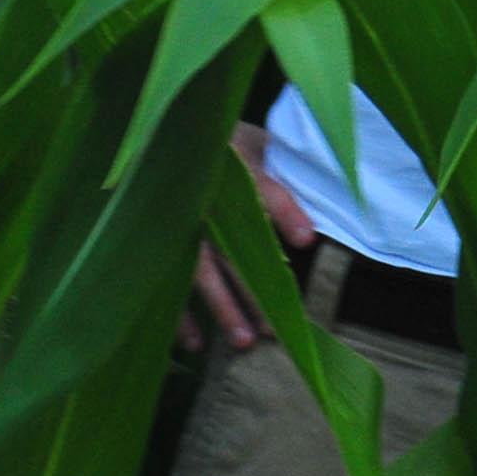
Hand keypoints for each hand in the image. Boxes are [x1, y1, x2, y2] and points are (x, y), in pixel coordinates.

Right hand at [184, 122, 311, 355]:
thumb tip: (313, 220)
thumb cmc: (229, 143)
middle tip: (276, 326)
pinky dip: (180, 313)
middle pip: (231, 245)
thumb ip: (283, 171)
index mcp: (230, 161)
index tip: (306, 240)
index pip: (260, 187)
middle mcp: (202, 195)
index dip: (283, 211)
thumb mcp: (259, 145)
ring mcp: (179, 220)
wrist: (175, 132)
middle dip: (253, 287)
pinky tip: (197, 343)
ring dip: (222, 306)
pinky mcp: (163, 239)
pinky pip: (169, 280)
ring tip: (244, 341)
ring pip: (200, 270)